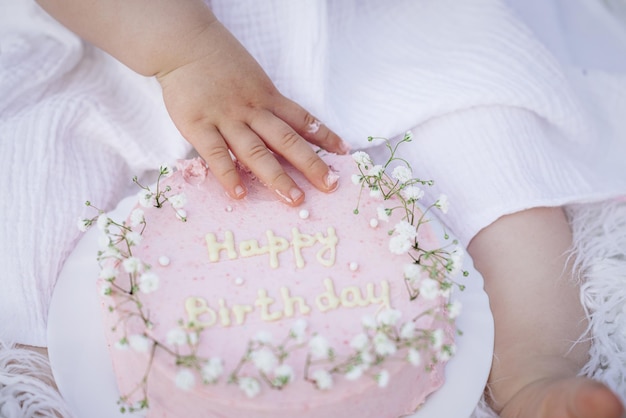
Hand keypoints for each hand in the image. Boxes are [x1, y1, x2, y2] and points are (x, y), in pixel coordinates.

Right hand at [156, 18, 348, 205]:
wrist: (183, 43)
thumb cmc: (219, 62)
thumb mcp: (253, 79)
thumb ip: (267, 104)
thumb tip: (288, 128)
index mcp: (267, 97)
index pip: (302, 119)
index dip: (324, 136)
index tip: (344, 151)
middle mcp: (252, 110)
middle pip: (286, 140)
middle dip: (311, 164)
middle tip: (329, 185)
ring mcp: (225, 118)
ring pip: (256, 151)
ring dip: (277, 176)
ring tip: (295, 198)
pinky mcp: (198, 125)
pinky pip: (215, 153)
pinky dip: (228, 175)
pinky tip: (240, 193)